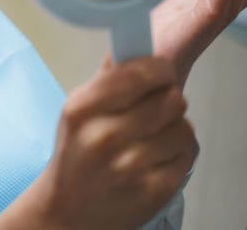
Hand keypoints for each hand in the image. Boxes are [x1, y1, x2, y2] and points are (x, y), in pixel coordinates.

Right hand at [0, 57, 195, 229]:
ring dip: (174, 129)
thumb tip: (129, 43)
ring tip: (153, 137)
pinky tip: (156, 158)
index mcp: (82, 108)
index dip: (159, 69)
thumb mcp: (77, 113)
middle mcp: (103, 135)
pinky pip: (187, 154)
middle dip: (168, 100)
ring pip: (184, 127)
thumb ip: (106, 80)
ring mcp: (129, 165)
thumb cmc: (75, 155)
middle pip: (171, 98)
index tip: (159, 73)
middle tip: (154, 110)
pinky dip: (177, 154)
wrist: (67, 211)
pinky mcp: (152, 189)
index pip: (140, 73)